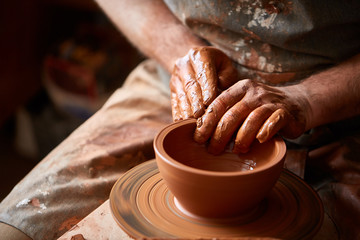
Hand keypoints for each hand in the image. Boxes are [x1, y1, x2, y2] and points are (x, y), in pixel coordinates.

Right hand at [170, 46, 237, 120]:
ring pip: (181, 96)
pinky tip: (184, 125)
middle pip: (190, 86)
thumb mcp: (226, 66)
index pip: (203, 73)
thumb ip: (227, 77)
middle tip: (201, 116)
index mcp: (199, 55)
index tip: (209, 102)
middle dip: (196, 103)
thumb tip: (220, 92)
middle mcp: (184, 65)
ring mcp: (175, 78)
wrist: (196, 61)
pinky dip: (179, 115)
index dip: (206, 88)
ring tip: (194, 124)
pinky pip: (174, 104)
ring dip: (188, 112)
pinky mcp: (172, 90)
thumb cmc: (218, 67)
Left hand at [194, 79, 309, 153]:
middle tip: (213, 150)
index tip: (198, 138)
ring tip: (236, 150)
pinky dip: (265, 132)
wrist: (297, 103)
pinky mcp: (286, 113)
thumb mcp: (242, 105)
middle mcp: (254, 93)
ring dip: (242, 138)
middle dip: (220, 135)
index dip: (207, 122)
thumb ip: (226, 113)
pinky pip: (274, 122)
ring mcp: (270, 102)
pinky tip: (259, 141)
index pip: (219, 103)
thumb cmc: (261, 108)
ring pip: (251, 120)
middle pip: (232, 114)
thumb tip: (200, 132)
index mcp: (239, 89)